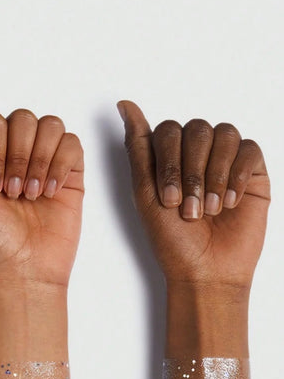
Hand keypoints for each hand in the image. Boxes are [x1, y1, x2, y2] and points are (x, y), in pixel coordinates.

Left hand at [0, 102, 83, 287]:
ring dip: (38, 160)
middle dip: (16, 156)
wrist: (23, 265)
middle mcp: (19, 151)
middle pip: (22, 118)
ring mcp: (46, 160)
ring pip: (49, 125)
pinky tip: (50, 192)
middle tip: (12, 193)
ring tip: (31, 195)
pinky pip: (72, 143)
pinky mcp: (71, 172)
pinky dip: (59, 165)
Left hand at [118, 101, 269, 289]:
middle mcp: (198, 154)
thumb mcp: (145, 194)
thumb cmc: (173, 241)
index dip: (168, 162)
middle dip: (191, 171)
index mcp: (169, 157)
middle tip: (189, 210)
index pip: (168, 130)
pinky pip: (249, 150)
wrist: (206, 272)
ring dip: (213, 175)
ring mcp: (226, 161)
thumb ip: (138, 148)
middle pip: (196, 129)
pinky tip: (230, 203)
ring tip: (210, 210)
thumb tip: (125, 105)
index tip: (168, 200)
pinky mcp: (252, 172)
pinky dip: (237, 176)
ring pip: (224, 134)